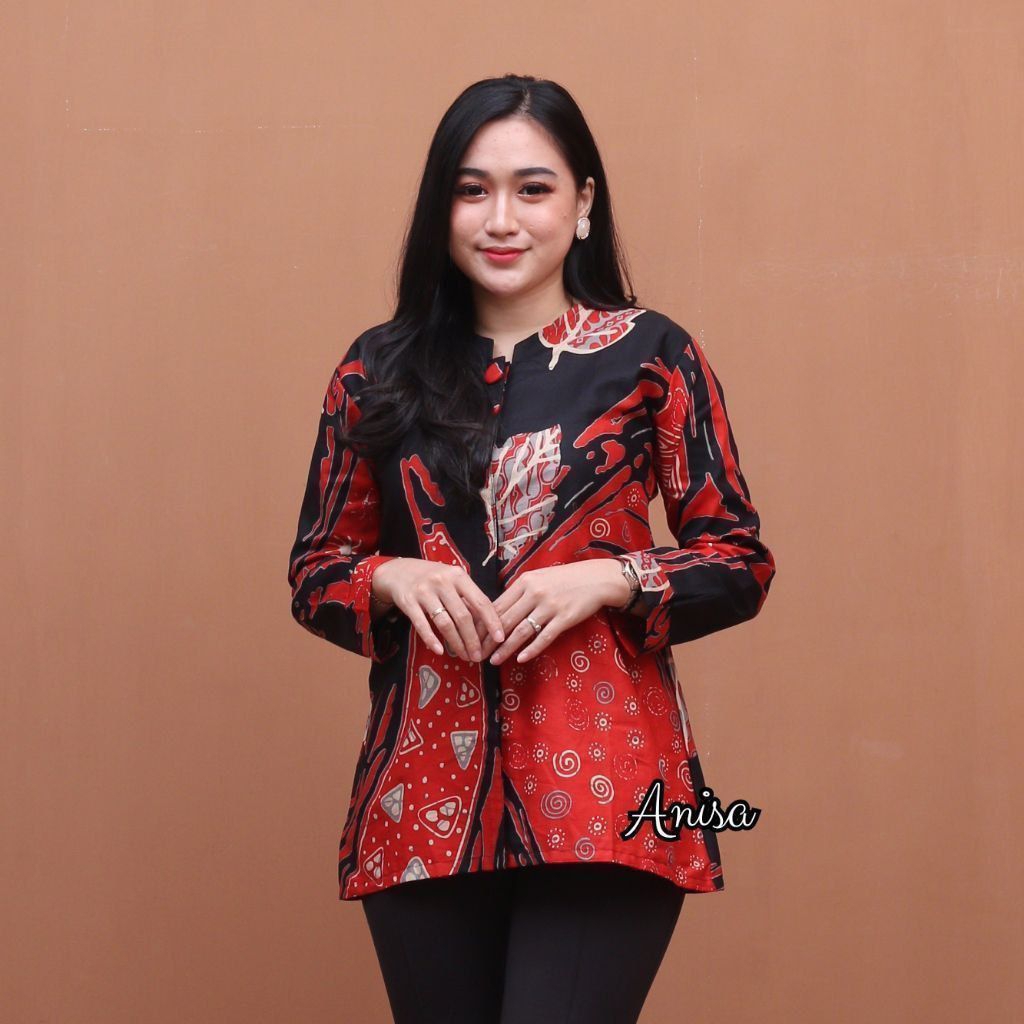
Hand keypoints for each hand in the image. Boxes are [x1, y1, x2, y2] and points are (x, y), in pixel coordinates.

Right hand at [371, 558, 504, 661]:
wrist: (399, 571)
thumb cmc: (433, 578)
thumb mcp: (453, 580)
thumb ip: (468, 597)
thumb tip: (489, 624)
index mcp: (459, 576)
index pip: (480, 601)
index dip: (492, 621)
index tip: (500, 638)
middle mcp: (443, 582)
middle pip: (463, 616)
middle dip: (473, 640)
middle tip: (479, 657)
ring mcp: (424, 591)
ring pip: (445, 623)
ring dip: (456, 643)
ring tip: (464, 656)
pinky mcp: (408, 601)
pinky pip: (422, 624)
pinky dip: (431, 639)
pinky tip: (439, 651)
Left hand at [476, 559, 632, 665]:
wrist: (596, 579)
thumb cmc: (564, 579)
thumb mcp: (539, 578)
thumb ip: (520, 592)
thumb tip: (497, 609)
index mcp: (524, 582)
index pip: (497, 605)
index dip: (482, 623)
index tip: (471, 636)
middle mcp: (534, 593)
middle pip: (505, 620)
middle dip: (488, 640)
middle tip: (476, 653)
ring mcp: (550, 606)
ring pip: (521, 631)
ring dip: (505, 649)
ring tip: (494, 660)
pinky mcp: (564, 618)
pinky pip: (544, 636)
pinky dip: (532, 649)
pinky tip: (521, 659)